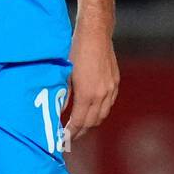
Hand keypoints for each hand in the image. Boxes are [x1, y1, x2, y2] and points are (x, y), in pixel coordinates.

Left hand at [62, 25, 118, 144]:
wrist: (95, 34)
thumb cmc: (75, 50)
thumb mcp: (64, 74)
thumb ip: (63, 94)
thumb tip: (58, 111)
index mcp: (87, 94)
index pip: (79, 122)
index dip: (71, 133)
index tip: (63, 140)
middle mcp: (102, 94)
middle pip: (92, 122)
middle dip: (80, 132)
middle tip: (70, 137)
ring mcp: (111, 89)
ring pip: (102, 115)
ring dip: (91, 123)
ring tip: (80, 127)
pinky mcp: (115, 82)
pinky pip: (109, 104)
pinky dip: (100, 112)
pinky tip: (92, 111)